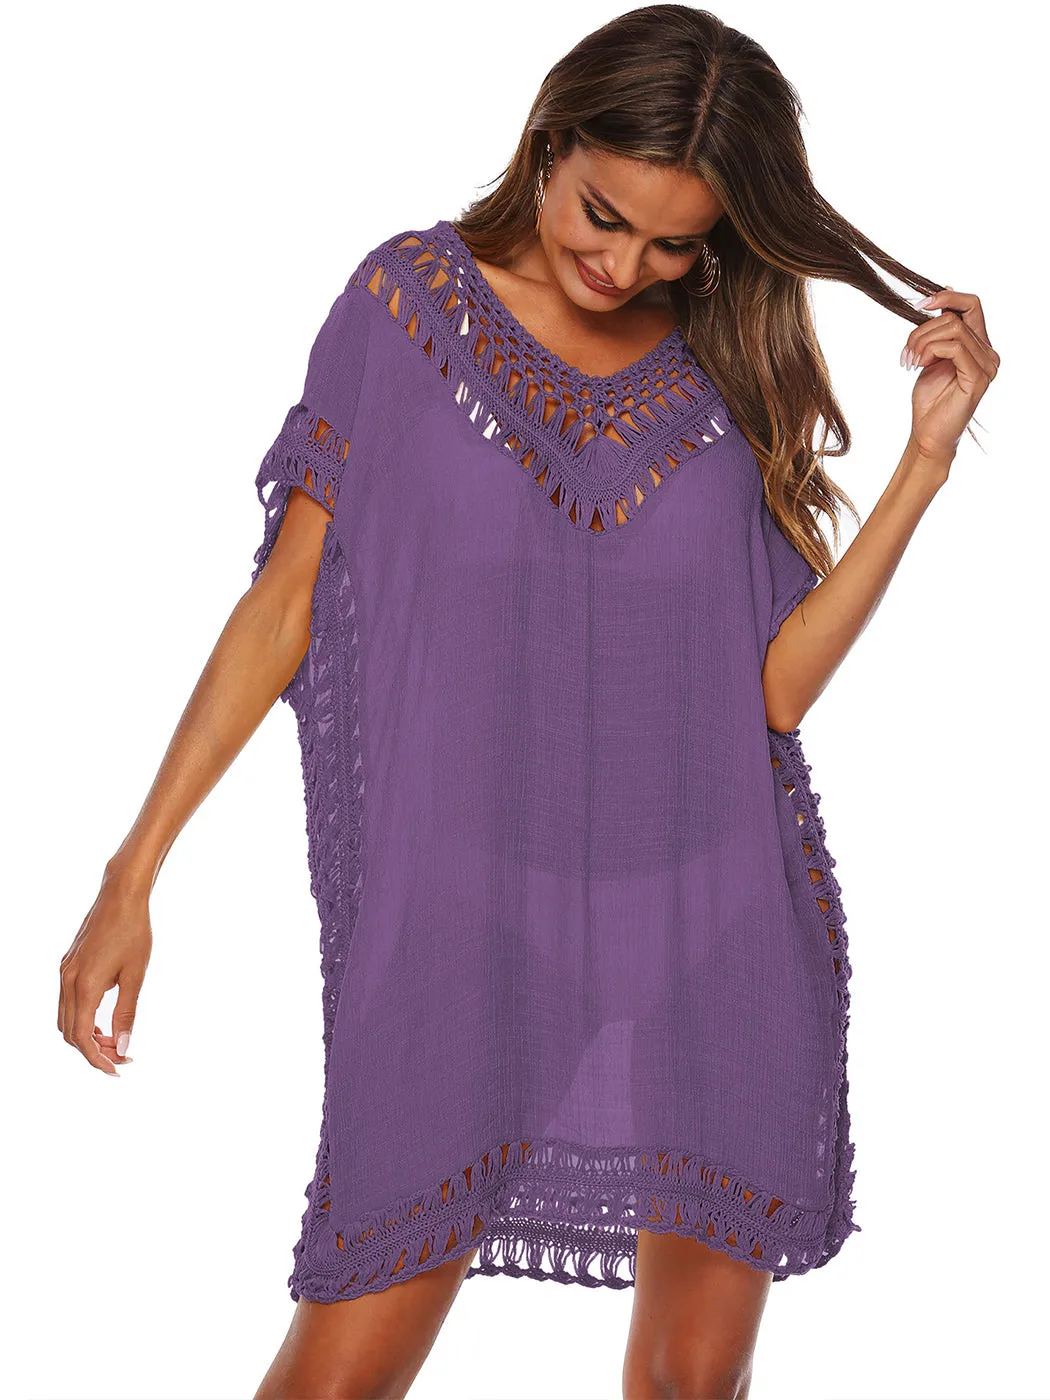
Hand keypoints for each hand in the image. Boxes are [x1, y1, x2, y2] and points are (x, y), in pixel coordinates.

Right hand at [58, 867, 151, 1076]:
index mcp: (84, 986)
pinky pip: (66, 1001)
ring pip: (65, 1018)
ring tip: (115, 1039)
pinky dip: (81, 1017)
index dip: (98, 1059)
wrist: (121, 896)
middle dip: (94, 1049)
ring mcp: (64, 972)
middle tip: (122, 1055)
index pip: (82, 1037)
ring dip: (86, 1034)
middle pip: (70, 1032)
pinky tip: (103, 1019)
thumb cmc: (134, 932)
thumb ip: (126, 1014)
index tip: (117, 1069)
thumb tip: (123, 1046)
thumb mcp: (136, 976)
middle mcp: (67, 981)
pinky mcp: (67, 964)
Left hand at [901, 286, 999, 463]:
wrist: (928, 433)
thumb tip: (941, 297)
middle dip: (921, 330)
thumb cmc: (930, 399)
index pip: (971, 304)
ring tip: (909, 361)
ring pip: (952, 329)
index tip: (920, 305)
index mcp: (979, 345)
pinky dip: (930, 351)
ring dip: (921, 342)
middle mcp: (988, 353)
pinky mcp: (978, 378)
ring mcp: (986, 366)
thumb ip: (938, 331)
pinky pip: (954, 348)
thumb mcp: (931, 356)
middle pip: (954, 317)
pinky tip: (917, 365)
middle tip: (906, 352)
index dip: (947, 297)